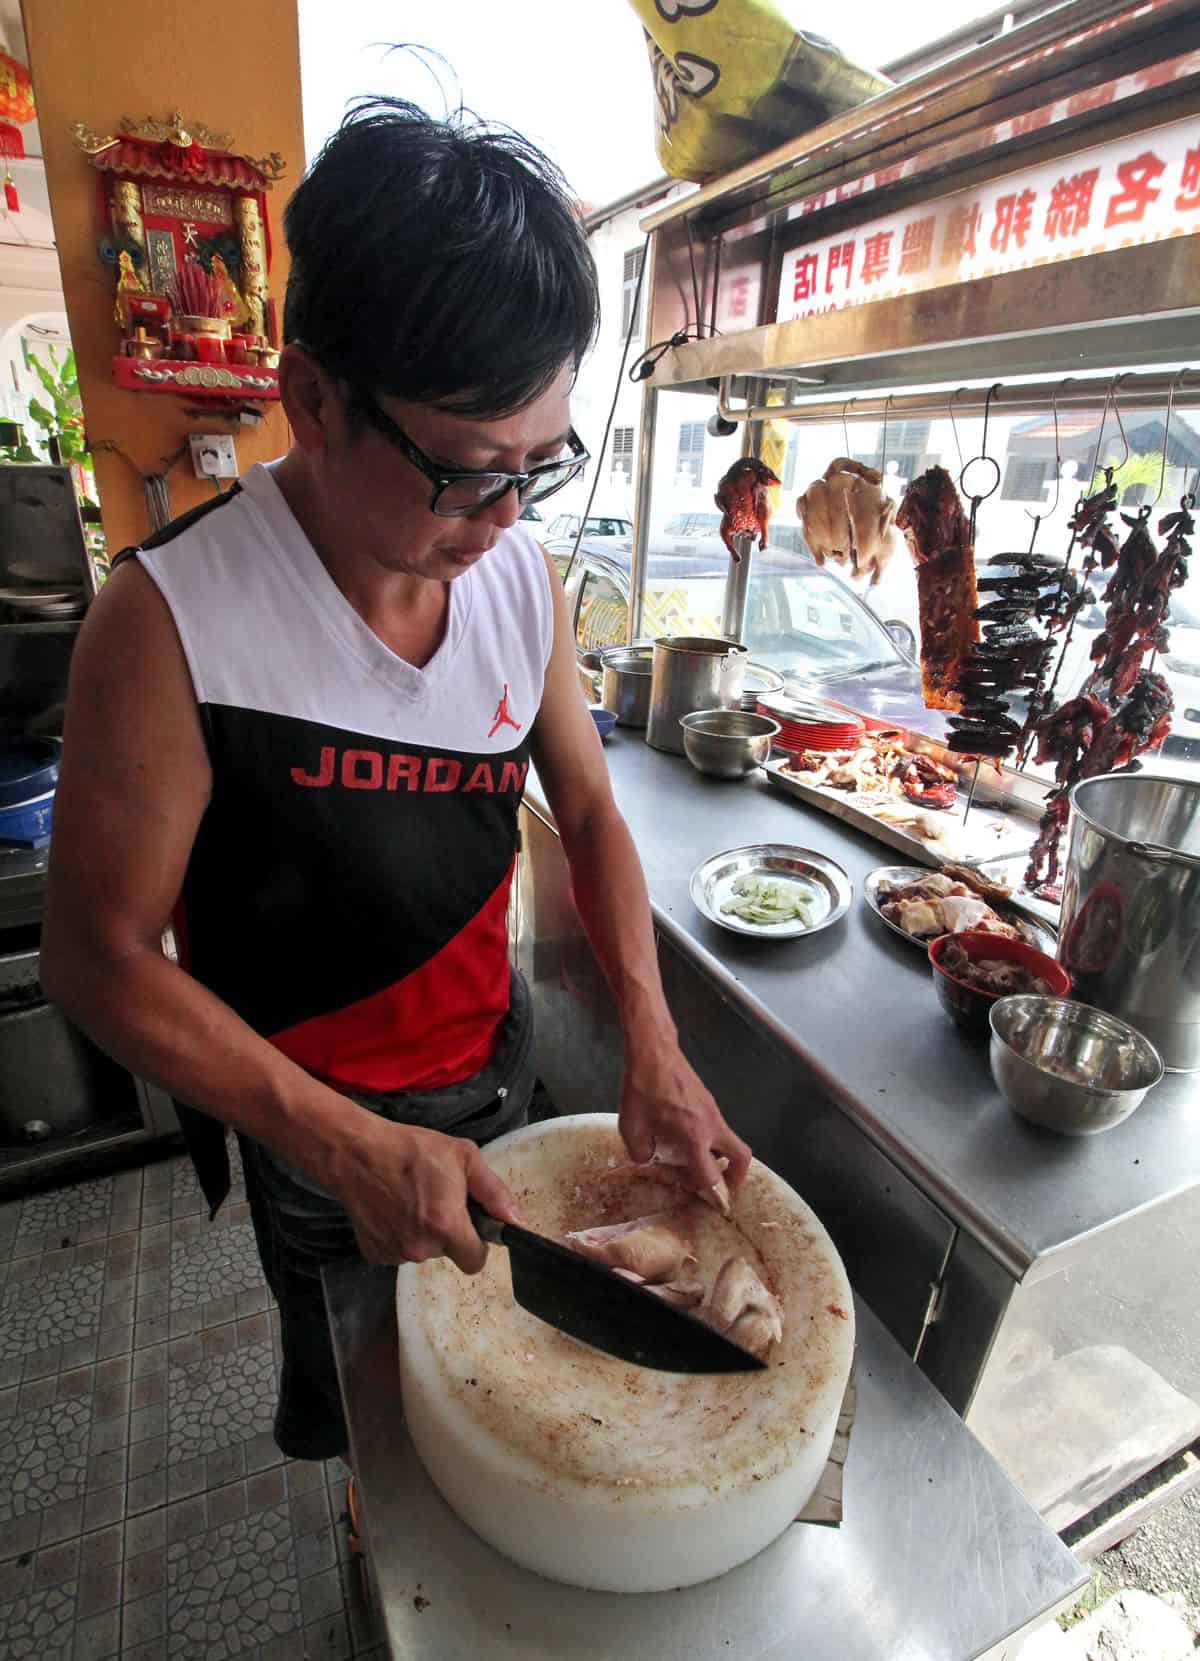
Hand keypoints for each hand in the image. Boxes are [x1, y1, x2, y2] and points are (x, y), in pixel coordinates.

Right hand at [330, 1113, 523, 1274]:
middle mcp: (421, 1247)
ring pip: (422, 1251)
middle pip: (447, 1252)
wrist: (357, 1153)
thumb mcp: (463, 1156)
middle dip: (447, 1231)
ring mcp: (395, 1254)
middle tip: (435, 1198)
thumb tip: (516, 1221)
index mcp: (446, 1225)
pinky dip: (398, 1235)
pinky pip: (397, 1251)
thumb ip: (493, 1192)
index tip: (470, 1225)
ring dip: (422, 1233)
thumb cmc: (412, 1149)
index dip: (477, 1245)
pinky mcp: (374, 1254)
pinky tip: (391, 1208)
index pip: (475, 1262)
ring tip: (409, 1199)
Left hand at [618, 1040, 750, 1201]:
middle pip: (741, 1157)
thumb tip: (647, 1160)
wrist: (653, 1052)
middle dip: (735, 1177)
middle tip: (718, 1186)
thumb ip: (641, 1153)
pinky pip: (717, 1128)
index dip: (708, 1193)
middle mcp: (711, 1125)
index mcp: (695, 1136)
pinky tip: (683, 1140)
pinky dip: (709, 1141)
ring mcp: (713, 1111)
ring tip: (691, 1162)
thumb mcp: (631, 1127)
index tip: (698, 1195)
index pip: (712, 1176)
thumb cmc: (642, 1087)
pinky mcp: (708, 1102)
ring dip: (717, 1158)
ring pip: (729, 1142)